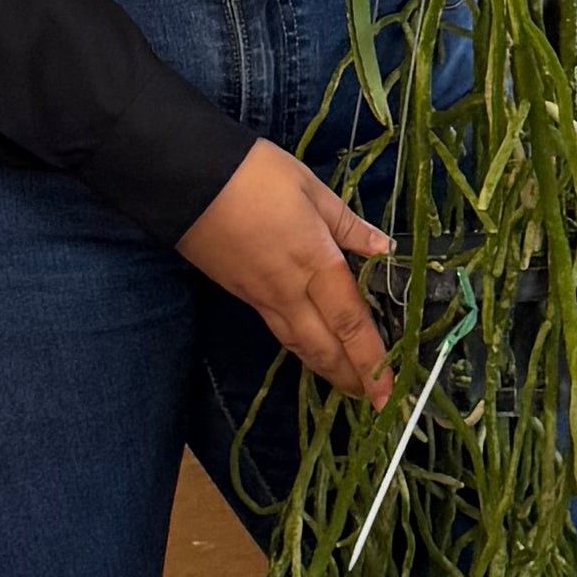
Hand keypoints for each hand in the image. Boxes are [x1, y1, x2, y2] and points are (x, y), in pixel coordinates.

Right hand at [176, 137, 395, 401]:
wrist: (187, 181)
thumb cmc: (255, 175)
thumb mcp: (310, 188)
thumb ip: (347, 224)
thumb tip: (383, 249)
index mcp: (316, 262)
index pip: (351, 323)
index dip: (373, 361)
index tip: (390, 393)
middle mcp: (290, 291)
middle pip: (325, 347)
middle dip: (351, 378)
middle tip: (375, 402)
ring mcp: (262, 296)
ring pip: (299, 344)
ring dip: (326, 369)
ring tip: (347, 384)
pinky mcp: (241, 293)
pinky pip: (278, 330)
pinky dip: (301, 347)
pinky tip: (310, 346)